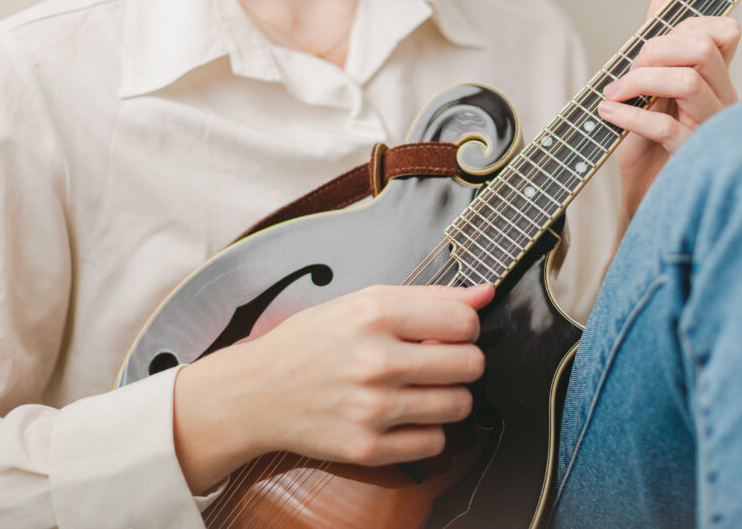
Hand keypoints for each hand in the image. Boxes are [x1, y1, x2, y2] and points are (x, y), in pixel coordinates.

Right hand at [173, 284, 492, 493]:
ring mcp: (372, 408)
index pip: (465, 321)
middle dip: (462, 361)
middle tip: (437, 361)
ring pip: (460, 405)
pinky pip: (435, 442)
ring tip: (423, 388)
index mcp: (375, 314)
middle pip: (471, 364)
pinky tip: (406, 415)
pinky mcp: (367, 447)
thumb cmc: (311, 341)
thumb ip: (429, 296)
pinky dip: (428, 430)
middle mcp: (376, 360)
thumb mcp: (363, 302)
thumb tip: (487, 292)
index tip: (449, 331)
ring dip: (450, 397)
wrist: (255, 393)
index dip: (465, 326)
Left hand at [599, 0, 740, 224]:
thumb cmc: (650, 147)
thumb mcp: (649, 88)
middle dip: (656, 49)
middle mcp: (723, 101)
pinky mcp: (692, 158)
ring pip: (690, 81)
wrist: (647, 203)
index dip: (683, 25)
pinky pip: (668, 127)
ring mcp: (711, 130)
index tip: (646, 46)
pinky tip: (609, 115)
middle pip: (704, 47)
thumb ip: (659, 42)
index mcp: (718, 81)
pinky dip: (631, 117)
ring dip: (641, 80)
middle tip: (626, 70)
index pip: (724, 31)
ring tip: (613, 95)